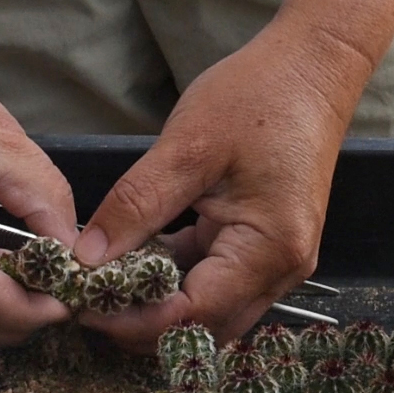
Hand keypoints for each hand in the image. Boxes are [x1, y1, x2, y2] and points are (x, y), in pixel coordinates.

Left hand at [72, 19, 354, 351]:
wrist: (310, 66)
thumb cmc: (256, 97)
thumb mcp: (187, 147)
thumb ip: (136, 205)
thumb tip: (87, 257)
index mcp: (267, 249)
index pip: (192, 315)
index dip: (133, 321)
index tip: (83, 305)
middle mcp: (280, 270)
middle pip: (203, 326)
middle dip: (142, 324)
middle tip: (86, 300)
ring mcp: (275, 261)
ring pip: (208, 310)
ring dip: (156, 306)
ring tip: (103, 285)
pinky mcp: (262, 245)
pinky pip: (213, 281)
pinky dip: (173, 280)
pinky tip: (134, 263)